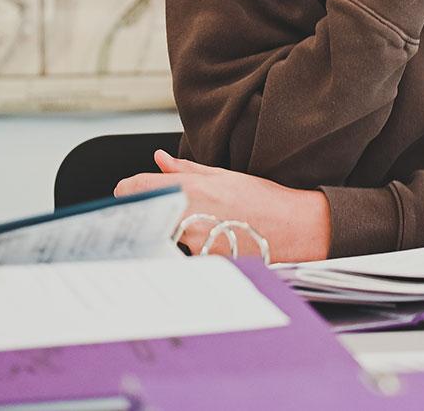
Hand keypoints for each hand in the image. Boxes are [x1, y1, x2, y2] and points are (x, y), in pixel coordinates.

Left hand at [115, 150, 331, 262]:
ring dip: (170, 231)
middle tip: (163, 210)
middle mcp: (188, 217)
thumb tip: (159, 160)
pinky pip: (183, 254)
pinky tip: (210, 241)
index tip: (128, 193)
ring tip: (200, 226)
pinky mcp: (203, 263)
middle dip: (148, 212)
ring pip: (164, 237)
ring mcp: (194, 244)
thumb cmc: (266, 200)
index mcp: (190, 189)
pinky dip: (188, 247)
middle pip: (144, 216)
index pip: (135, 189)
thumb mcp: (225, 176)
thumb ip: (186, 170)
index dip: (127, 191)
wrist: (296, 228)